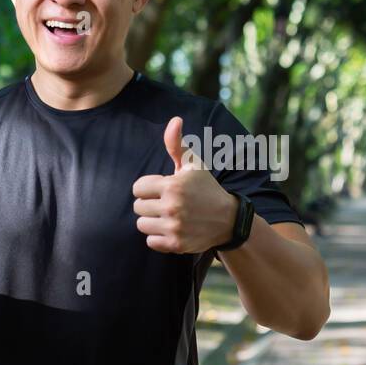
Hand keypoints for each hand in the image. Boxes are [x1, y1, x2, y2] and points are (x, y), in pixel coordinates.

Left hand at [132, 116, 239, 253]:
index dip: (149, 188)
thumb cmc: (206, 189)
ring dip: (152, 221)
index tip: (162, 189)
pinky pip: (150, 241)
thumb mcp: (193, 165)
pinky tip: (171, 229)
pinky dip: (158, 237)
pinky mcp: (175, 245)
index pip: (137, 188)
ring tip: (168, 216)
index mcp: (173, 185)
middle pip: (138, 207)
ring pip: (141, 224)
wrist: (228, 220)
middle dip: (150, 204)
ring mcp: (174, 227)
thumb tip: (175, 120)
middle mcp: (172, 206)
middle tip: (166, 203)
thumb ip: (177, 144)